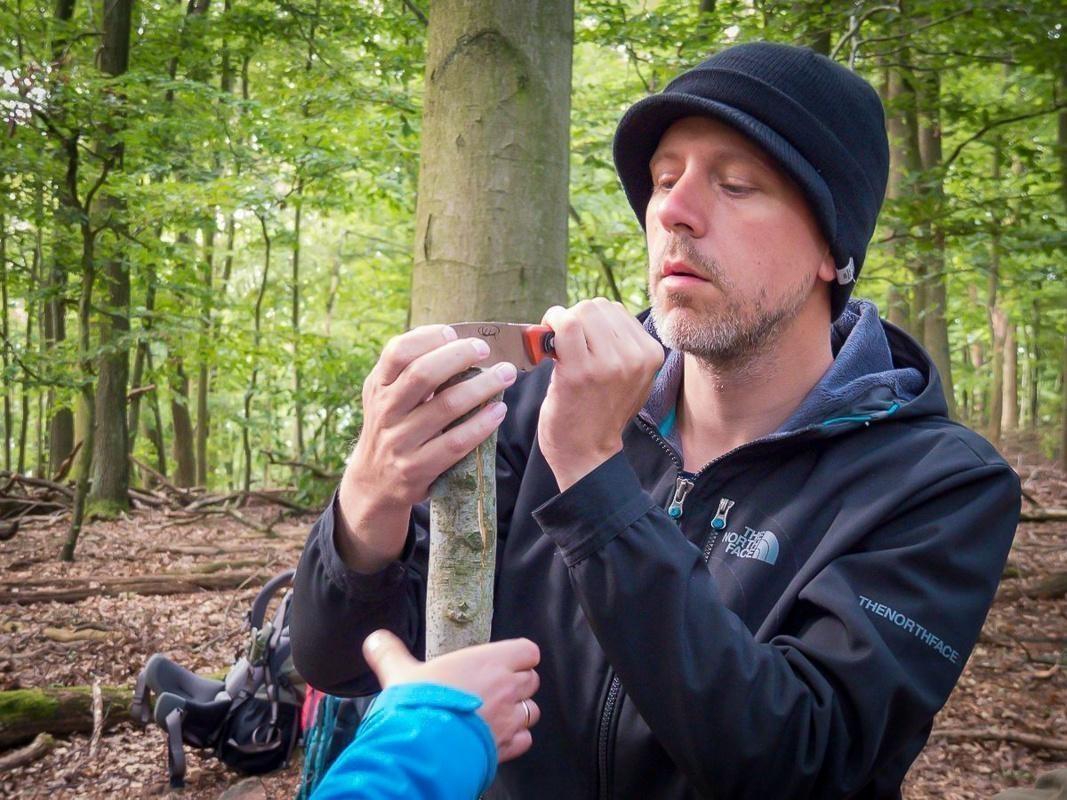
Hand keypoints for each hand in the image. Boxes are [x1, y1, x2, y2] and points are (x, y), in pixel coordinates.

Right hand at [338, 325, 518, 571]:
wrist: (374, 482)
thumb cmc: (394, 427)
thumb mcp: (387, 396)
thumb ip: (411, 370)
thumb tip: (457, 339)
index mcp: (378, 387)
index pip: (396, 352)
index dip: (427, 337)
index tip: (453, 333)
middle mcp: (385, 412)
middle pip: (422, 374)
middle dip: (459, 356)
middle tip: (484, 350)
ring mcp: (400, 442)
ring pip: (446, 407)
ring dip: (482, 387)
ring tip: (505, 376)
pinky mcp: (417, 469)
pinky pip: (455, 443)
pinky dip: (481, 424)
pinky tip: (498, 411)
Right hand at [363, 630, 540, 762]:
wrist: (425, 749)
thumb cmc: (419, 705)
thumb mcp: (400, 673)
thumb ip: (389, 654)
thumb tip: (375, 639)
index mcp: (489, 663)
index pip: (527, 651)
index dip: (519, 656)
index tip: (504, 661)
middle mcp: (506, 688)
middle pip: (531, 679)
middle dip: (517, 683)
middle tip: (495, 687)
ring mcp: (509, 719)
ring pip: (531, 710)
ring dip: (519, 711)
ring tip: (498, 713)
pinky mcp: (506, 747)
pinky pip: (524, 740)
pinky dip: (515, 739)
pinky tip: (496, 737)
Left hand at [538, 299, 663, 490]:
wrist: (587, 455)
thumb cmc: (599, 414)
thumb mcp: (627, 378)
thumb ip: (620, 346)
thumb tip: (591, 315)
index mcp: (650, 355)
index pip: (615, 310)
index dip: (589, 319)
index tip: (577, 338)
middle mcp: (635, 357)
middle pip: (597, 307)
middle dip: (574, 319)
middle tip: (562, 342)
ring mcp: (609, 364)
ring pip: (581, 312)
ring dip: (560, 324)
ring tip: (557, 348)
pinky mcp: (580, 371)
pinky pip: (565, 325)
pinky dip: (550, 327)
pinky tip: (545, 347)